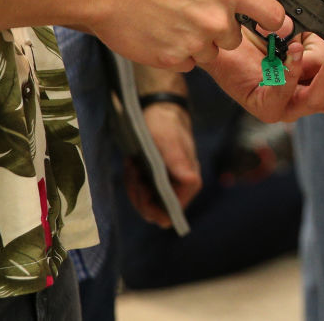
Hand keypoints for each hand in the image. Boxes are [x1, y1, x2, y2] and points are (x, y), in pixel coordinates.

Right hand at [87, 0, 285, 71]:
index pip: (274, 15)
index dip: (271, 18)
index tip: (268, 21)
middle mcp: (217, 19)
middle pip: (237, 36)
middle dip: (221, 26)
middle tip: (194, 9)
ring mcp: (195, 42)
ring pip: (211, 51)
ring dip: (198, 40)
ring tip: (173, 17)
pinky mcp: (173, 59)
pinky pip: (187, 62)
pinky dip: (177, 51)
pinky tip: (160, 30)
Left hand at [125, 99, 201, 226]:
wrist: (160, 111)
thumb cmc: (167, 125)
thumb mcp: (169, 141)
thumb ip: (179, 162)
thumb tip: (190, 181)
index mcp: (189, 183)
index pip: (171, 212)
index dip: (153, 206)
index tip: (141, 186)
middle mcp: (180, 189)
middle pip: (155, 212)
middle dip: (139, 195)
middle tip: (134, 170)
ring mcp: (167, 186)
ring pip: (145, 203)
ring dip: (134, 186)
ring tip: (133, 163)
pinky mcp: (156, 181)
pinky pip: (140, 192)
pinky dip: (132, 180)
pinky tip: (133, 162)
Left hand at [203, 22, 323, 122]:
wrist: (222, 32)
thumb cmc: (261, 31)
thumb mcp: (301, 32)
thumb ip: (321, 43)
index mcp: (321, 81)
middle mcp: (306, 97)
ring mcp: (285, 105)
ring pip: (314, 100)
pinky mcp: (262, 105)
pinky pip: (281, 94)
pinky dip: (290, 73)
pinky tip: (294, 55)